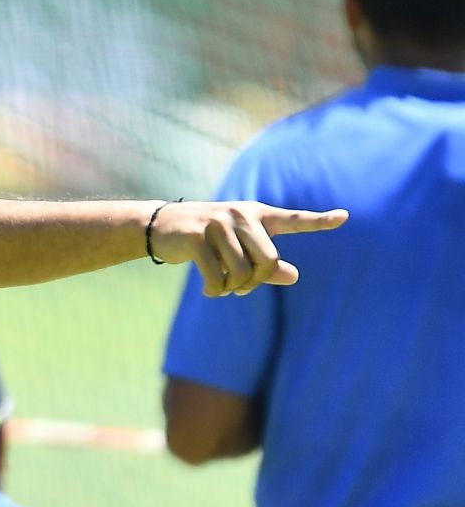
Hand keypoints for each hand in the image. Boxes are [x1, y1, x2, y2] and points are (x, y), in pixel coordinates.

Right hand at [150, 201, 347, 296]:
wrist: (161, 226)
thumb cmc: (206, 238)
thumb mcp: (238, 247)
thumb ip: (266, 262)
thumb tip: (294, 277)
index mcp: (256, 214)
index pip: (293, 219)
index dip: (319, 221)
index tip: (344, 217)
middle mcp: (241, 215)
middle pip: (268, 261)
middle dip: (256, 283)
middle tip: (241, 289)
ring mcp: (218, 225)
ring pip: (242, 273)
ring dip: (232, 289)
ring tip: (223, 289)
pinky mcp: (197, 238)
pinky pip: (217, 277)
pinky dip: (216, 291)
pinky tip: (209, 291)